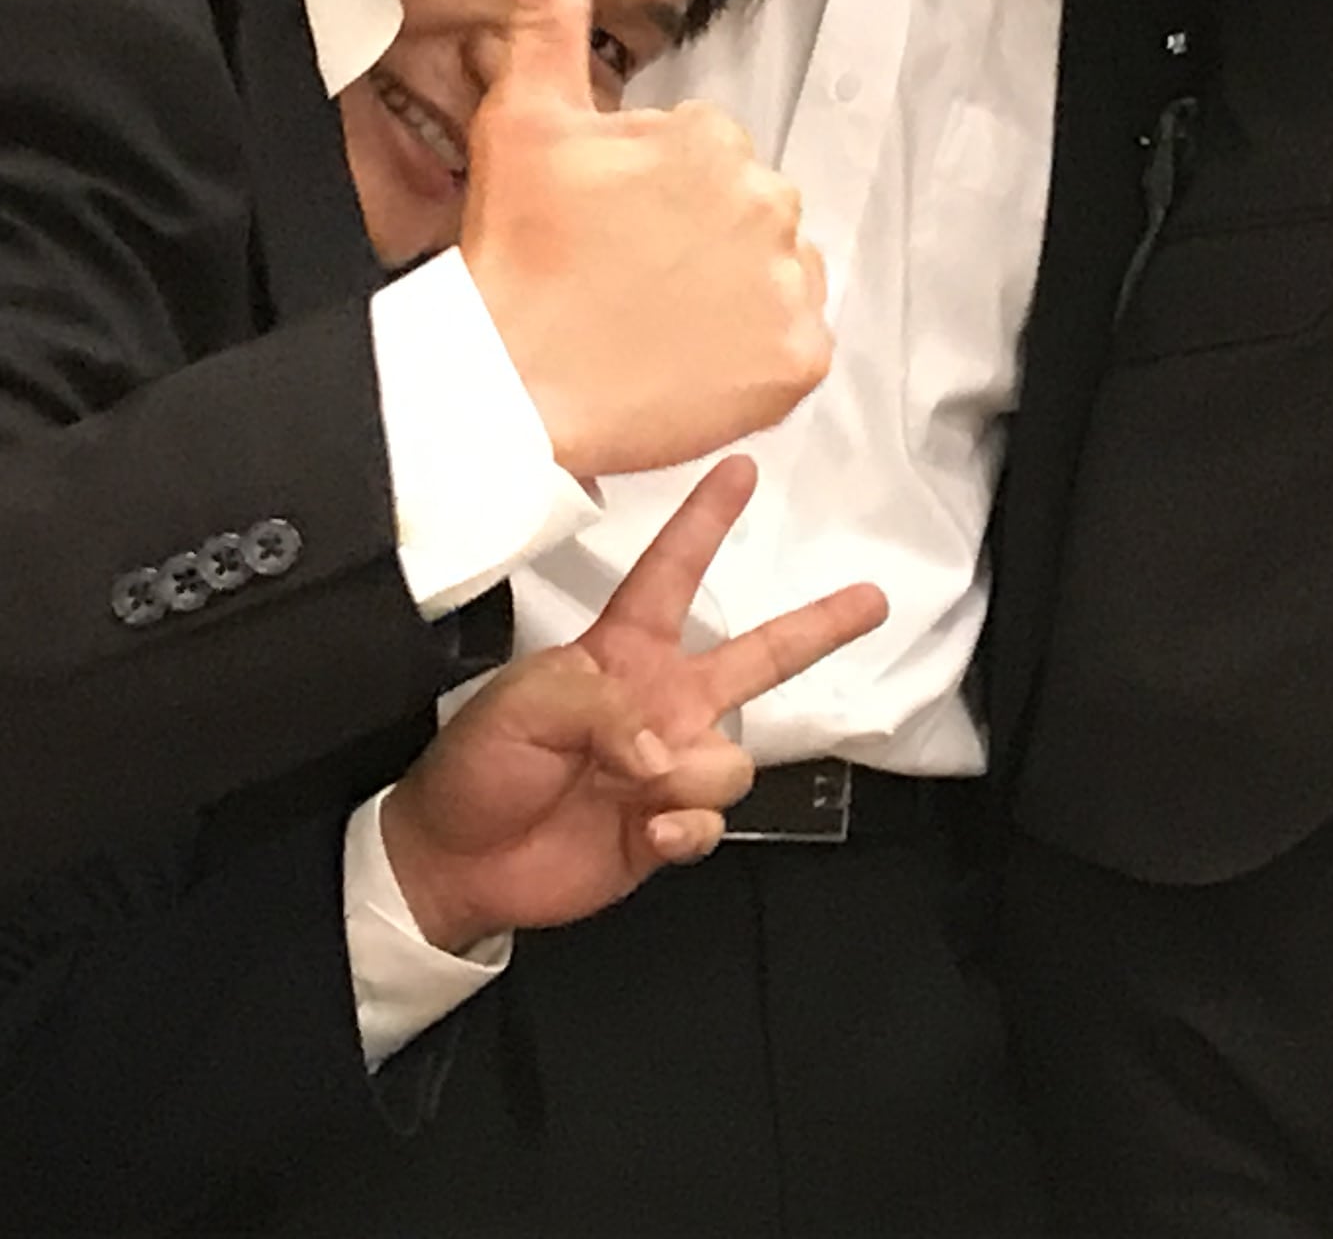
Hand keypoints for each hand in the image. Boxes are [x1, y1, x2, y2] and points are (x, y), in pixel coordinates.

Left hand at [376, 456, 887, 950]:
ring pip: (733, 759)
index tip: (742, 469)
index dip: (706, 521)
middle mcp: (661, 701)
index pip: (671, 574)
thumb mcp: (525, 704)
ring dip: (691, 776)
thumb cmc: (479, 765)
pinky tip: (649, 835)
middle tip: (873, 598)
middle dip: (819, 625)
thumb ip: (605, 708)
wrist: (459, 861)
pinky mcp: (668, 830)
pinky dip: (685, 831)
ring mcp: (670, 767)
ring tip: (637, 789)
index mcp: (621, 652)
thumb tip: (666, 750)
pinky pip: (713, 823)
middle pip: (758, 656)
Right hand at [457, 0, 831, 476]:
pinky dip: (756, 356)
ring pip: (777, 271)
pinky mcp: (799, 359)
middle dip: (698, 236)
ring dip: (732, 290)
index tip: (609, 225)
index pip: (705, 156)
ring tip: (656, 321)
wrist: (512, 385)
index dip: (652, 193)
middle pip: (748, 210)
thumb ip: (547, 12)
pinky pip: (796, 344)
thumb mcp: (524, 118)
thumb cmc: (516, 254)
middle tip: (627, 277)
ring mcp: (789, 284)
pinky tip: (693, 360)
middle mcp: (769, 199)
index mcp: (712, 136)